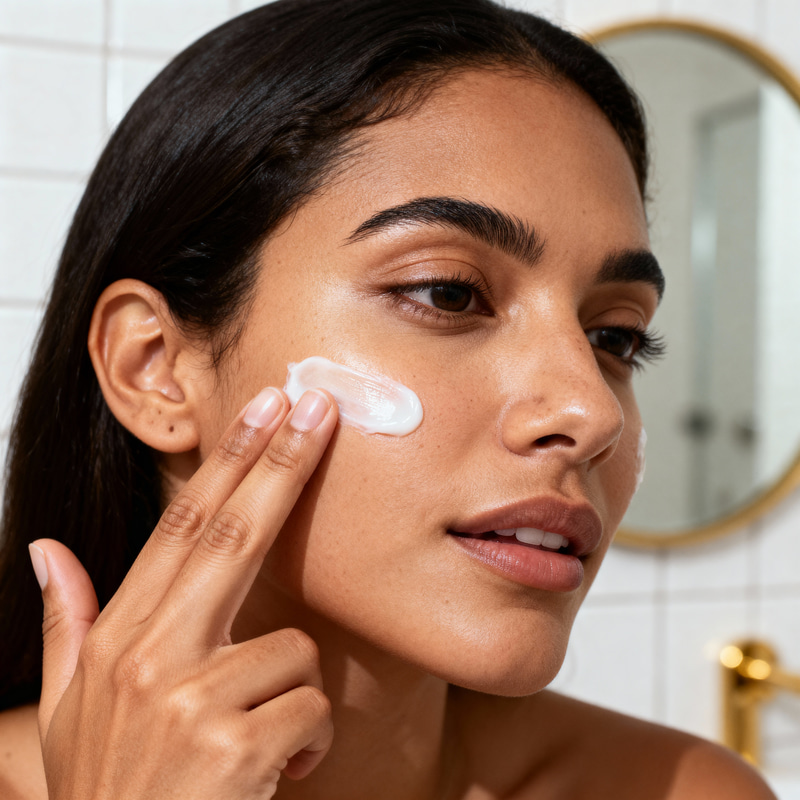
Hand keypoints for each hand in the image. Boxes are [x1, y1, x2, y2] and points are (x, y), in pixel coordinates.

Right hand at [30, 387, 337, 798]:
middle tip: (318, 405)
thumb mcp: (67, 714)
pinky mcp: (232, 746)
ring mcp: (187, 701)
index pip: (182, 527)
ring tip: (260, 740)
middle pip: (231, 535)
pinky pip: (312, 706)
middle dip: (280, 462)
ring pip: (293, 648)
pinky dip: (310, 738)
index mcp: (119, 641)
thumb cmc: (110, 793)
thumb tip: (46, 552)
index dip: (228, 462)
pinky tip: (274, 772)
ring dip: (293, 693)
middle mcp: (148, 659)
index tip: (262, 410)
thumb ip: (64, 626)